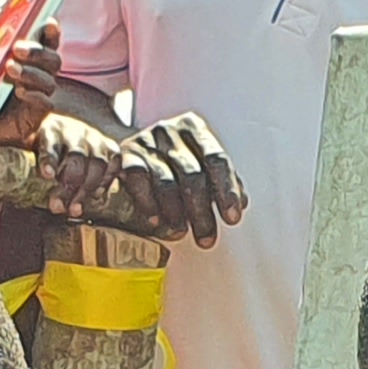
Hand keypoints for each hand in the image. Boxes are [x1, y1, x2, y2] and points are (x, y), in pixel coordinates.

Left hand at [0, 23, 63, 145]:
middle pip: (53, 60)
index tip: (49, 22)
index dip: (52, 33)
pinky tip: (20, 90)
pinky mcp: (33, 117)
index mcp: (24, 60)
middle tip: (17, 48)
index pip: (46, 43)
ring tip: (10, 69)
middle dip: (38, 52)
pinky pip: (45, 103)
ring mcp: (37, 97)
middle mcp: (35, 76)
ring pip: (50, 80)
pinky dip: (35, 94)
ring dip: (32, 72)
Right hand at [40, 110, 242, 245]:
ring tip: (182, 234)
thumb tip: (243, 204)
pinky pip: (139, 181)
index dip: (227, 190)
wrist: (127, 150)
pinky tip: (157, 222)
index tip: (233, 218)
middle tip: (208, 239)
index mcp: (194, 129)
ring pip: (166, 181)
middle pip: (192, 174)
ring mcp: (145, 141)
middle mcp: (170, 131)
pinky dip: (149, 204)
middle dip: (202, 211)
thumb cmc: (171, 163)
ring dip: (176, 213)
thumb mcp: (198, 164)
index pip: (216, 160)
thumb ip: (220, 181)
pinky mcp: (125, 156)